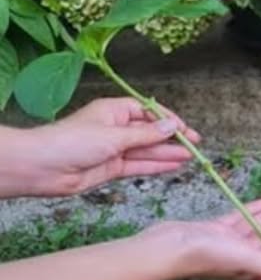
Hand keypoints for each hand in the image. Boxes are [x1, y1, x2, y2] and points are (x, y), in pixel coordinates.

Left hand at [1, 98, 199, 197]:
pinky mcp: (113, 168)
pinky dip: (157, 166)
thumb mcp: (115, 135)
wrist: (45, 167)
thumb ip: (146, 134)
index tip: (187, 130)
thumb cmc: (72, 142)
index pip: (148, 112)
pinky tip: (173, 166)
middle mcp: (116, 129)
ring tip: (191, 158)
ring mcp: (115, 149)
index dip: (169, 120)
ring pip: (147, 151)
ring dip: (168, 154)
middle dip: (173, 139)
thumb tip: (172, 125)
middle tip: (196, 146)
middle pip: (150, 132)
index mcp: (114, 111)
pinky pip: (140, 165)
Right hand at [140, 199, 260, 279]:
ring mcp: (226, 244)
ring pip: (254, 228)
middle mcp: (240, 256)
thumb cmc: (205, 255)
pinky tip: (260, 203)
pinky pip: (237, 220)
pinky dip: (249, 212)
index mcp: (250, 265)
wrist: (168, 248)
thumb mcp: (246, 259)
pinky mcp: (212, 232)